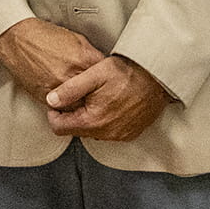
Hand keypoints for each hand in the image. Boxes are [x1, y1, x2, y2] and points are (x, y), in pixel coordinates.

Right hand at [0, 17, 105, 97]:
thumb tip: (102, 66)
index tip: (109, 84)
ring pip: (79, 105)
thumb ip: (91, 55)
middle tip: (101, 97)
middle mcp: (71, 75)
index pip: (104, 77)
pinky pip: (62, 107)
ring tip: (85, 101)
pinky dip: (67, 106)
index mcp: (82, 59)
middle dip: (98, 96)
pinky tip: (69, 100)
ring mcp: (58, 87)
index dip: (107, 81)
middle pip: (94, 95)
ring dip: (83, 104)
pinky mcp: (44, 96)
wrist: (18, 40)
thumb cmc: (44, 37)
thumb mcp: (76, 40)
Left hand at [44, 53, 173, 141]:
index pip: (58, 128)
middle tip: (82, 94)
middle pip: (76, 130)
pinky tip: (111, 103)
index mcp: (92, 121)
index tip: (58, 101)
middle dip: (73, 114)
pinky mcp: (130, 133)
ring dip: (90, 117)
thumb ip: (70, 89)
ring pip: (92, 131)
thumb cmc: (128, 73)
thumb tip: (51, 100)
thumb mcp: (95, 74)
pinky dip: (106, 120)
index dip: (54, 113)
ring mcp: (119, 135)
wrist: (158, 78)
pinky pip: (109, 131)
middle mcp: (105, 133)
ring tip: (98, 97)